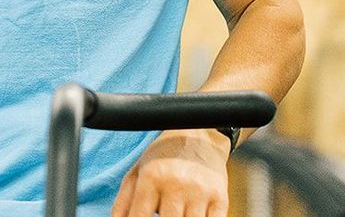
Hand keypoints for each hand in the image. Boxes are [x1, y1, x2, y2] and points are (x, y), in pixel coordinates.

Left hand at [111, 129, 230, 216]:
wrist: (199, 136)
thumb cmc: (163, 157)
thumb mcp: (138, 172)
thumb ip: (124, 201)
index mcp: (152, 177)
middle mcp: (176, 183)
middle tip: (162, 213)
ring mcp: (200, 192)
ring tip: (175, 212)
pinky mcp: (220, 198)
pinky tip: (191, 215)